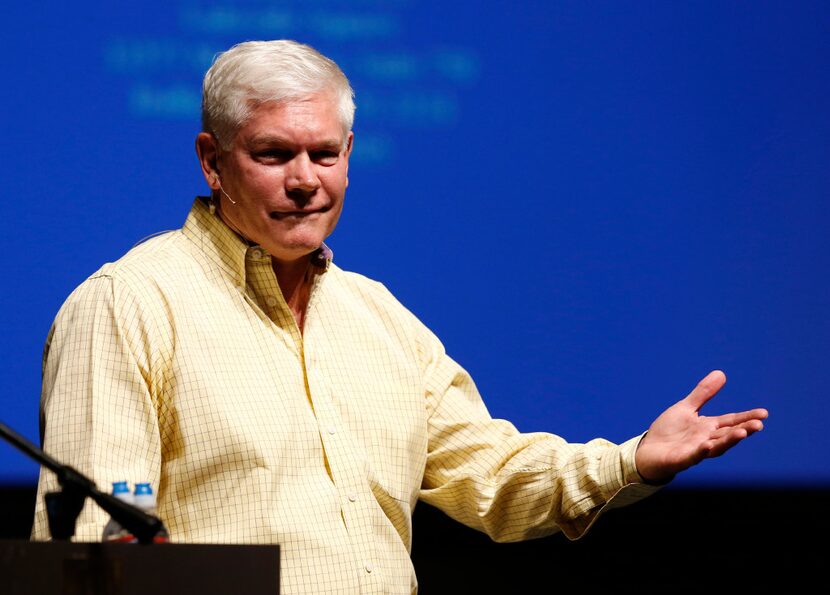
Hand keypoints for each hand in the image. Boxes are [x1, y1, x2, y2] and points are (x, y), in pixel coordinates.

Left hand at [634, 370, 767, 483]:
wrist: (648, 451)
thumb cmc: (669, 431)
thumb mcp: (686, 408)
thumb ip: (703, 393)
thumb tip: (721, 373)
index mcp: (708, 427)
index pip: (731, 421)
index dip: (746, 417)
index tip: (764, 413)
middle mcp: (706, 439)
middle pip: (727, 434)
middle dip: (743, 429)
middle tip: (758, 424)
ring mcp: (695, 451)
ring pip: (716, 447)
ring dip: (729, 441)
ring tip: (742, 433)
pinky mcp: (681, 460)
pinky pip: (692, 456)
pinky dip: (700, 452)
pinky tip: (706, 446)